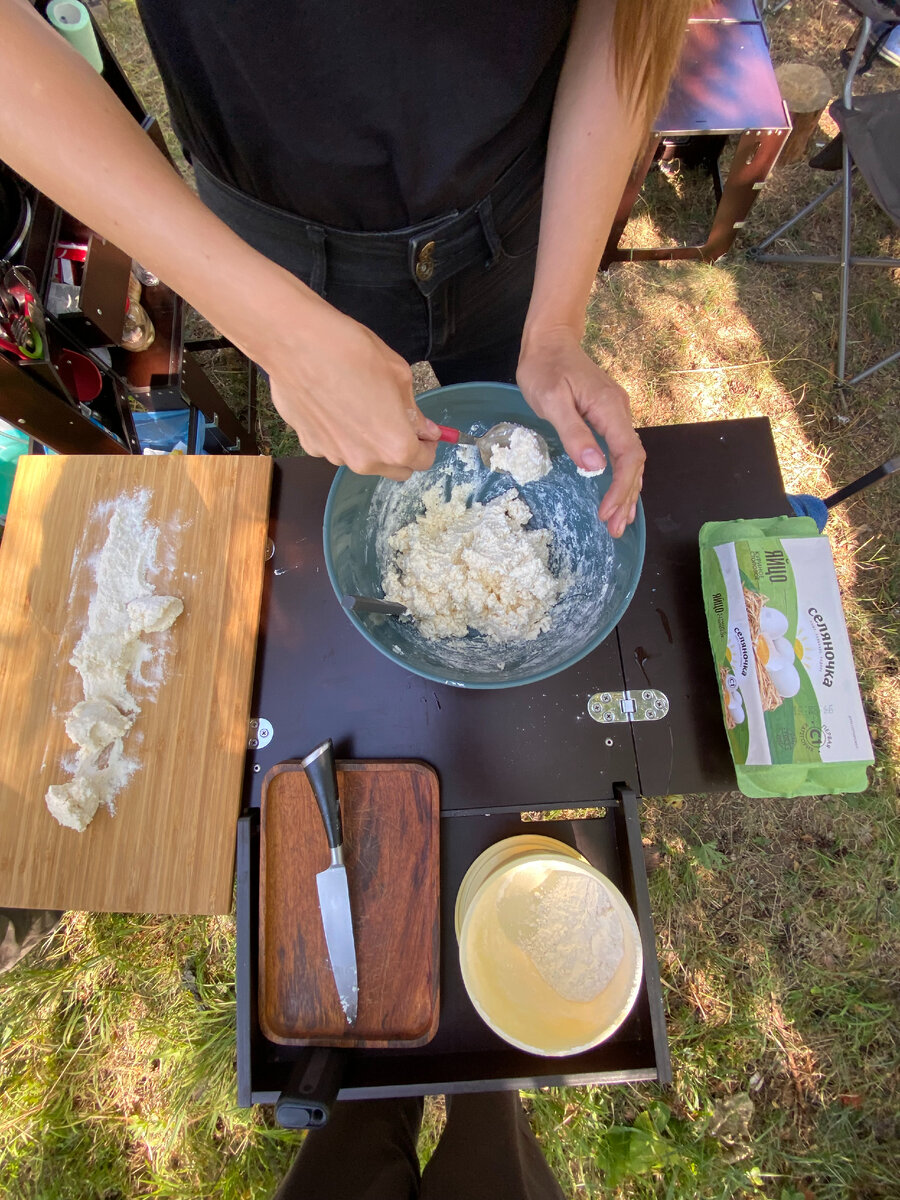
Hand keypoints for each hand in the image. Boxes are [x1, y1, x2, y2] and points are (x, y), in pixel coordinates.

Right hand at [261, 290, 439, 480]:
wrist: (296, 343)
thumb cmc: (351, 352)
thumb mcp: (398, 376)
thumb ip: (413, 412)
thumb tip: (425, 429)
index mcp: (395, 445)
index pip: (422, 461)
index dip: (427, 445)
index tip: (423, 431)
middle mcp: (365, 461)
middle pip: (395, 469)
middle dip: (400, 450)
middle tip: (396, 421)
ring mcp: (334, 456)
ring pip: (363, 460)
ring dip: (369, 445)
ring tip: (359, 406)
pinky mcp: (310, 445)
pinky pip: (335, 448)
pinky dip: (340, 435)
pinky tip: (333, 405)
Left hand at [517, 326, 644, 536]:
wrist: (550, 339)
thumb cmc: (544, 367)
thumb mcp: (551, 400)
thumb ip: (574, 432)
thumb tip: (595, 466)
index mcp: (608, 408)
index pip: (627, 456)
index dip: (620, 487)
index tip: (606, 511)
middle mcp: (619, 412)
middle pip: (634, 462)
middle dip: (626, 497)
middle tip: (615, 529)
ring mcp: (615, 414)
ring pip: (630, 459)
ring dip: (626, 491)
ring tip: (618, 522)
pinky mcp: (607, 416)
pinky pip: (622, 452)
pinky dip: (621, 477)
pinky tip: (616, 494)